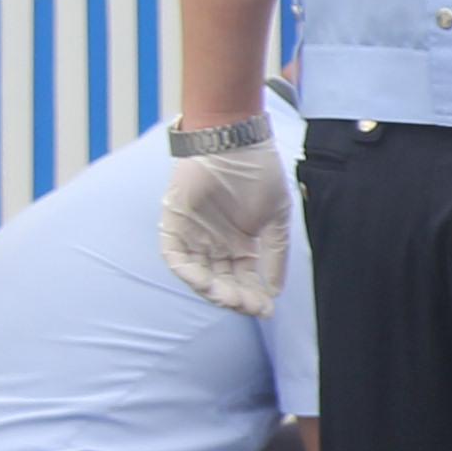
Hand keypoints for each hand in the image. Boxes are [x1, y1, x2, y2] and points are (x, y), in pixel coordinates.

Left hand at [160, 139, 290, 314]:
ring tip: (231, 299)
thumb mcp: (277, 218)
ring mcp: (194, 236)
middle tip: (249, 308)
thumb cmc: (259, 172)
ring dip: (214, 291)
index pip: (246, 279)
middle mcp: (217, 244)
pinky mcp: (174, 226)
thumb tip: (274, 292)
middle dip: (237, 298)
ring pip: (200, 275)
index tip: (266, 309)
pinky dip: (189, 273)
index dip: (255, 296)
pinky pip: (176, 258)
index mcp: (241, 244)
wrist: (234, 140)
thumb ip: (276, 255)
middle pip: (224, 282)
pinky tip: (207, 283)